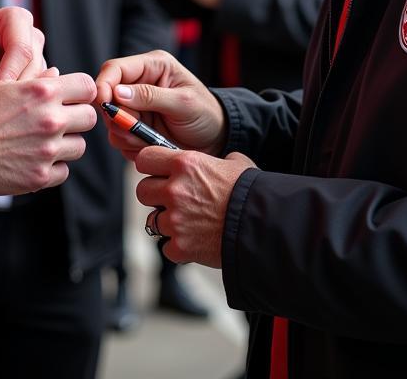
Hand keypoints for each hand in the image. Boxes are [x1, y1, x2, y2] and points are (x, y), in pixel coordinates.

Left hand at [0, 7, 46, 90]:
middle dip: (13, 87)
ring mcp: (39, 52)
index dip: (9, 73)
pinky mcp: (39, 68)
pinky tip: (3, 104)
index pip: (21, 49)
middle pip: (32, 65)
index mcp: (16, 18)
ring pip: (37, 78)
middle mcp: (33, 33)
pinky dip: (20, 96)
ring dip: (17, 94)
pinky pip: (35, 85)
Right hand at [0, 72, 97, 194]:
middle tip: (59, 122)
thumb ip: (35, 79)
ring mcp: (47, 150)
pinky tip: (34, 160)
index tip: (73, 99)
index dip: (81, 93)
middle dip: (77, 119)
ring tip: (43, 143)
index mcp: (43, 92)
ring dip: (66, 145)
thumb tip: (57, 73)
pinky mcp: (40, 176)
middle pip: (90, 117)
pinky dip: (52, 168)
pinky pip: (63, 171)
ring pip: (79, 146)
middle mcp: (50, 119)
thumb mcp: (4, 86)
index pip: (88, 87)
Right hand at [96, 49, 226, 157]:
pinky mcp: (134, 127)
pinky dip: (130, 145)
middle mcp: (138, 84)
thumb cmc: (205, 114)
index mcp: (152, 66)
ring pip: (110, 120)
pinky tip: (149, 145)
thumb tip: (117, 92)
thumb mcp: (183, 103)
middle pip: (107, 97)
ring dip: (125, 134)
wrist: (215, 140)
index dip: (104, 85)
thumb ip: (151, 96)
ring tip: (150, 139)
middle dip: (117, 117)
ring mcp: (134, 107)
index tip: (104, 104)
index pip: (115, 69)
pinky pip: (118, 138)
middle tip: (136, 130)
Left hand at [135, 147, 255, 267]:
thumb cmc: (251, 193)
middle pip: (142, 190)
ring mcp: (175, 220)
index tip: (159, 171)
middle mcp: (175, 190)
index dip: (151, 165)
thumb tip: (220, 160)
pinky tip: (195, 240)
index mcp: (185, 164)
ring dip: (168, 221)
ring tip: (189, 222)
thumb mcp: (235, 164)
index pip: (144, 158)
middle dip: (155, 195)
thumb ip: (217, 160)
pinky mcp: (180, 247)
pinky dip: (178, 246)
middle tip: (173, 199)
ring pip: (153, 220)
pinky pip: (167, 246)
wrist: (264, 226)